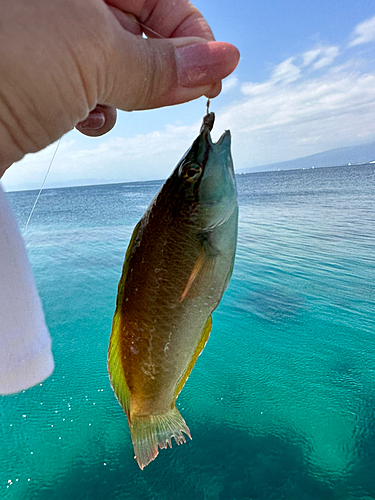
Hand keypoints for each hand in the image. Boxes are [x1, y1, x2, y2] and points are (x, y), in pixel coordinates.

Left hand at [0, 0, 238, 174]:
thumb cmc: (4, 64)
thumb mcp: (96, 54)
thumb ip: (164, 63)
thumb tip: (222, 61)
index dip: (191, 30)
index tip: (214, 69)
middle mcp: (62, 6)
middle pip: (138, 26)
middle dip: (163, 65)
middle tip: (187, 94)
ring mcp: (49, 41)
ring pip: (115, 63)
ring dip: (128, 91)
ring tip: (117, 104)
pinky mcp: (39, 81)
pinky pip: (87, 89)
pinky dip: (97, 109)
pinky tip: (87, 119)